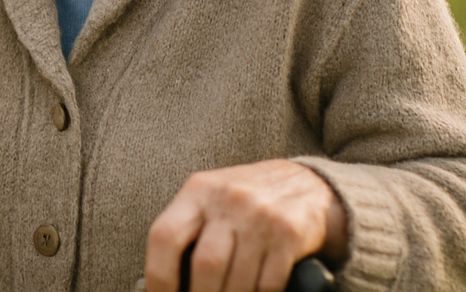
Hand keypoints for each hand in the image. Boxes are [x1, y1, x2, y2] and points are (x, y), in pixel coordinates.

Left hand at [143, 159, 346, 291]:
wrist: (306, 185)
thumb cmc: (244, 202)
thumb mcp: (210, 201)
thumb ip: (187, 233)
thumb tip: (159, 284)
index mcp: (198, 190)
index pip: (166, 236)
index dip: (158, 276)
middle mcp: (228, 200)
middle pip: (205, 264)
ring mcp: (261, 217)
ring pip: (238, 281)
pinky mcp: (289, 236)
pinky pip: (268, 285)